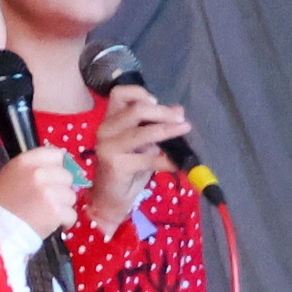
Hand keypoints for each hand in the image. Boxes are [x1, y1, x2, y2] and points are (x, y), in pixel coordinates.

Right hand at [0, 146, 78, 237]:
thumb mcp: (9, 175)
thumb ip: (32, 167)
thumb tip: (57, 166)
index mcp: (25, 161)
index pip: (56, 154)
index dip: (57, 166)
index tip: (53, 175)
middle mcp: (39, 173)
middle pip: (67, 176)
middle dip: (61, 188)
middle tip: (47, 198)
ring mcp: (49, 192)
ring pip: (71, 196)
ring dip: (63, 205)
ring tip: (46, 212)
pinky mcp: (56, 211)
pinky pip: (71, 214)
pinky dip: (64, 221)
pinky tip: (52, 223)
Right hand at [90, 85, 192, 222]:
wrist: (110, 197)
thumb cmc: (126, 167)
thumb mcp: (143, 143)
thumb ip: (156, 126)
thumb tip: (179, 111)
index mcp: (110, 120)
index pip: (119, 94)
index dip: (140, 93)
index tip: (157, 103)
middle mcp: (106, 130)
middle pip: (136, 109)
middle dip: (162, 112)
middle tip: (180, 120)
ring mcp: (109, 147)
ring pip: (142, 132)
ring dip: (167, 130)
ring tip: (185, 130)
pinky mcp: (117, 165)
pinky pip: (148, 159)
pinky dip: (167, 161)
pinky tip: (178, 164)